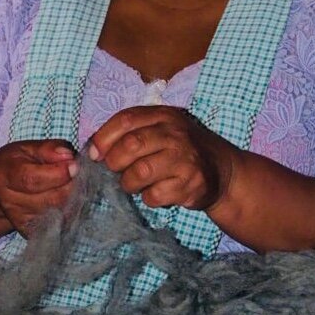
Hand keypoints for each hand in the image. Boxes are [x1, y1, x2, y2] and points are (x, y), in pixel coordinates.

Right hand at [0, 139, 76, 236]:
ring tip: (72, 185)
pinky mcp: (31, 232)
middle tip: (78, 174)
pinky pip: (61, 224)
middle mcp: (9, 202)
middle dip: (72, 185)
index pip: (32, 179)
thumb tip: (68, 156)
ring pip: (61, 213)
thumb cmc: (18, 163)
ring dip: (74, 199)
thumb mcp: (29, 148)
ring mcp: (20, 220)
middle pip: (52, 199)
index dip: (58, 173)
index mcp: (5, 176)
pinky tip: (67, 201)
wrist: (0, 189)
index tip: (75, 165)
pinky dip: (70, 212)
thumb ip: (49, 149)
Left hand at [88, 106, 237, 210]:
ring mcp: (184, 159)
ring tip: (133, 184)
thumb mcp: (160, 130)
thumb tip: (92, 151)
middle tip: (115, 171)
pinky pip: (154, 195)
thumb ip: (129, 134)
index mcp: (163, 116)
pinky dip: (148, 198)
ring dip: (128, 183)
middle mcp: (175, 134)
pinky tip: (155, 193)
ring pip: (139, 173)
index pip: (125, 120)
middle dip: (114, 162)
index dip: (103, 138)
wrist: (222, 170)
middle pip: (131, 145)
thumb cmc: (180, 150)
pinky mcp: (191, 184)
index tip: (94, 154)